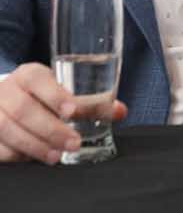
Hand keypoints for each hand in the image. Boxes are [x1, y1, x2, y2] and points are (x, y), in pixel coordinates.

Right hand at [0, 64, 126, 164]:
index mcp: (29, 75)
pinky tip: (35, 158)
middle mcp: (7, 90)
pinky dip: (17, 155)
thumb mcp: (63, 92)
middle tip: (73, 143)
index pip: (37, 79)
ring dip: (34, 145)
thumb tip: (120, 111)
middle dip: (50, 129)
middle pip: (23, 109)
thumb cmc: (42, 96)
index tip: (71, 111)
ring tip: (57, 156)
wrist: (9, 102)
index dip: (54, 95)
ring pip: (7, 129)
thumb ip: (90, 102)